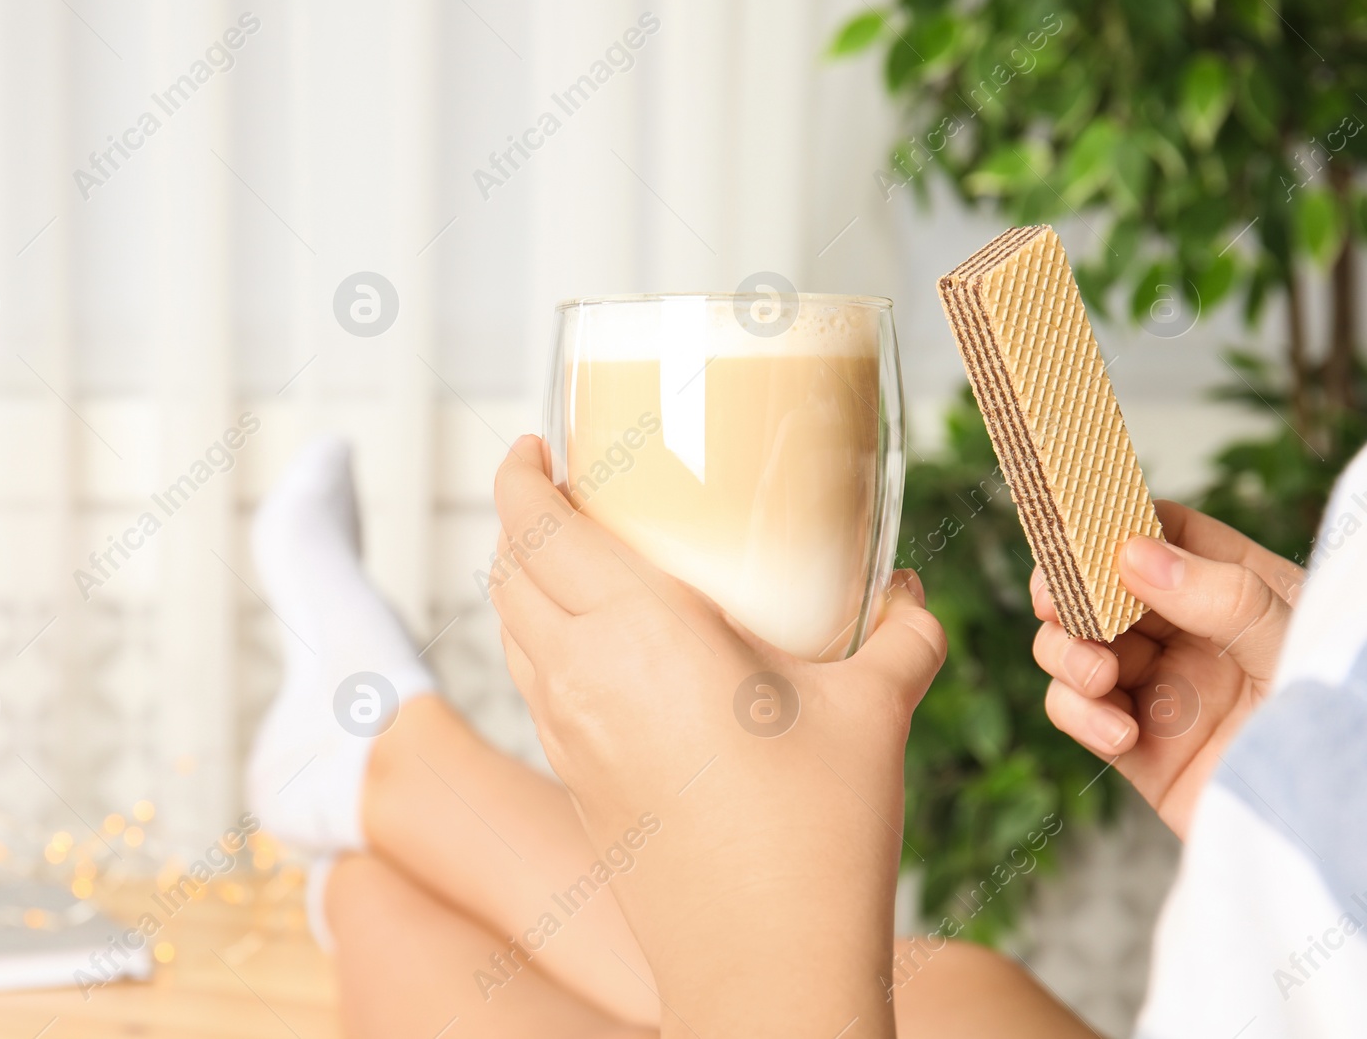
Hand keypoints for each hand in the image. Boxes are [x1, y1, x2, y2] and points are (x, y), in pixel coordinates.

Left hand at [490, 435, 946, 1038]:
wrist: (765, 972)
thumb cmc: (817, 839)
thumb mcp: (874, 713)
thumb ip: (900, 634)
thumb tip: (909, 592)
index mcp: (638, 633)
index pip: (534, 527)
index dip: (518, 474)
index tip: (533, 443)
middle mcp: (581, 677)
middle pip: (507, 570)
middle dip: (518, 516)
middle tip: (566, 488)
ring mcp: (567, 735)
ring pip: (510, 630)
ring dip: (521, 578)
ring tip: (572, 556)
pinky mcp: (576, 782)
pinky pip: (532, 684)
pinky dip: (537, 640)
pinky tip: (596, 649)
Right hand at [1031, 500, 1302, 836]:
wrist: (1332, 825)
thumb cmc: (1331, 721)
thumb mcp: (1288, 642)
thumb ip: (1219, 594)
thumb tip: (1133, 553)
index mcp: (1237, 592)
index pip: (1167, 535)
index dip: (1117, 525)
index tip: (1082, 531)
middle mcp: (1190, 636)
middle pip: (1102, 589)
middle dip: (1068, 592)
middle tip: (1055, 602)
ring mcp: (1159, 690)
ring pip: (1075, 648)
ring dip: (1067, 655)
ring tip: (1098, 678)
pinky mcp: (1136, 748)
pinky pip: (1079, 714)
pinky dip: (1080, 716)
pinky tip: (1119, 733)